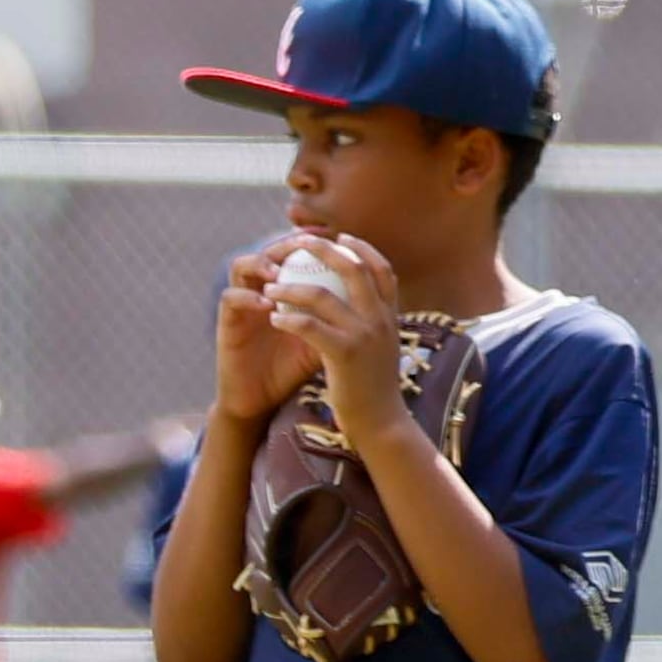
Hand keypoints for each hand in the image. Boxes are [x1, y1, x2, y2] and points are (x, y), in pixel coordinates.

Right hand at [213, 238, 327, 423]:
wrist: (264, 401)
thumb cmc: (295, 369)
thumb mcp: (325, 341)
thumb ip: (344, 318)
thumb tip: (379, 298)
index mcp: (287, 290)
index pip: (298, 252)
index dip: (316, 242)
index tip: (339, 238)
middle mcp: (262, 290)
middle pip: (270, 250)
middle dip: (286, 243)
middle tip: (305, 243)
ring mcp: (242, 304)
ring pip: (242, 265)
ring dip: (261, 263)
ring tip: (279, 272)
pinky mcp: (226, 322)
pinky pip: (231, 298)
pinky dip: (247, 297)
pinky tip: (267, 306)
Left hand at [277, 232, 409, 422]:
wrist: (382, 424)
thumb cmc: (376, 389)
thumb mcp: (382, 348)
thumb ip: (373, 324)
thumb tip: (361, 305)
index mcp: (390, 316)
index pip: (382, 269)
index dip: (362, 249)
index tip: (342, 238)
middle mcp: (380, 319)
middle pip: (353, 269)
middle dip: (324, 250)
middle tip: (300, 243)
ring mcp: (364, 334)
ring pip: (323, 294)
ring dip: (291, 286)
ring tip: (271, 286)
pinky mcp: (344, 353)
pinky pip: (309, 325)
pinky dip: (289, 317)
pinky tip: (274, 318)